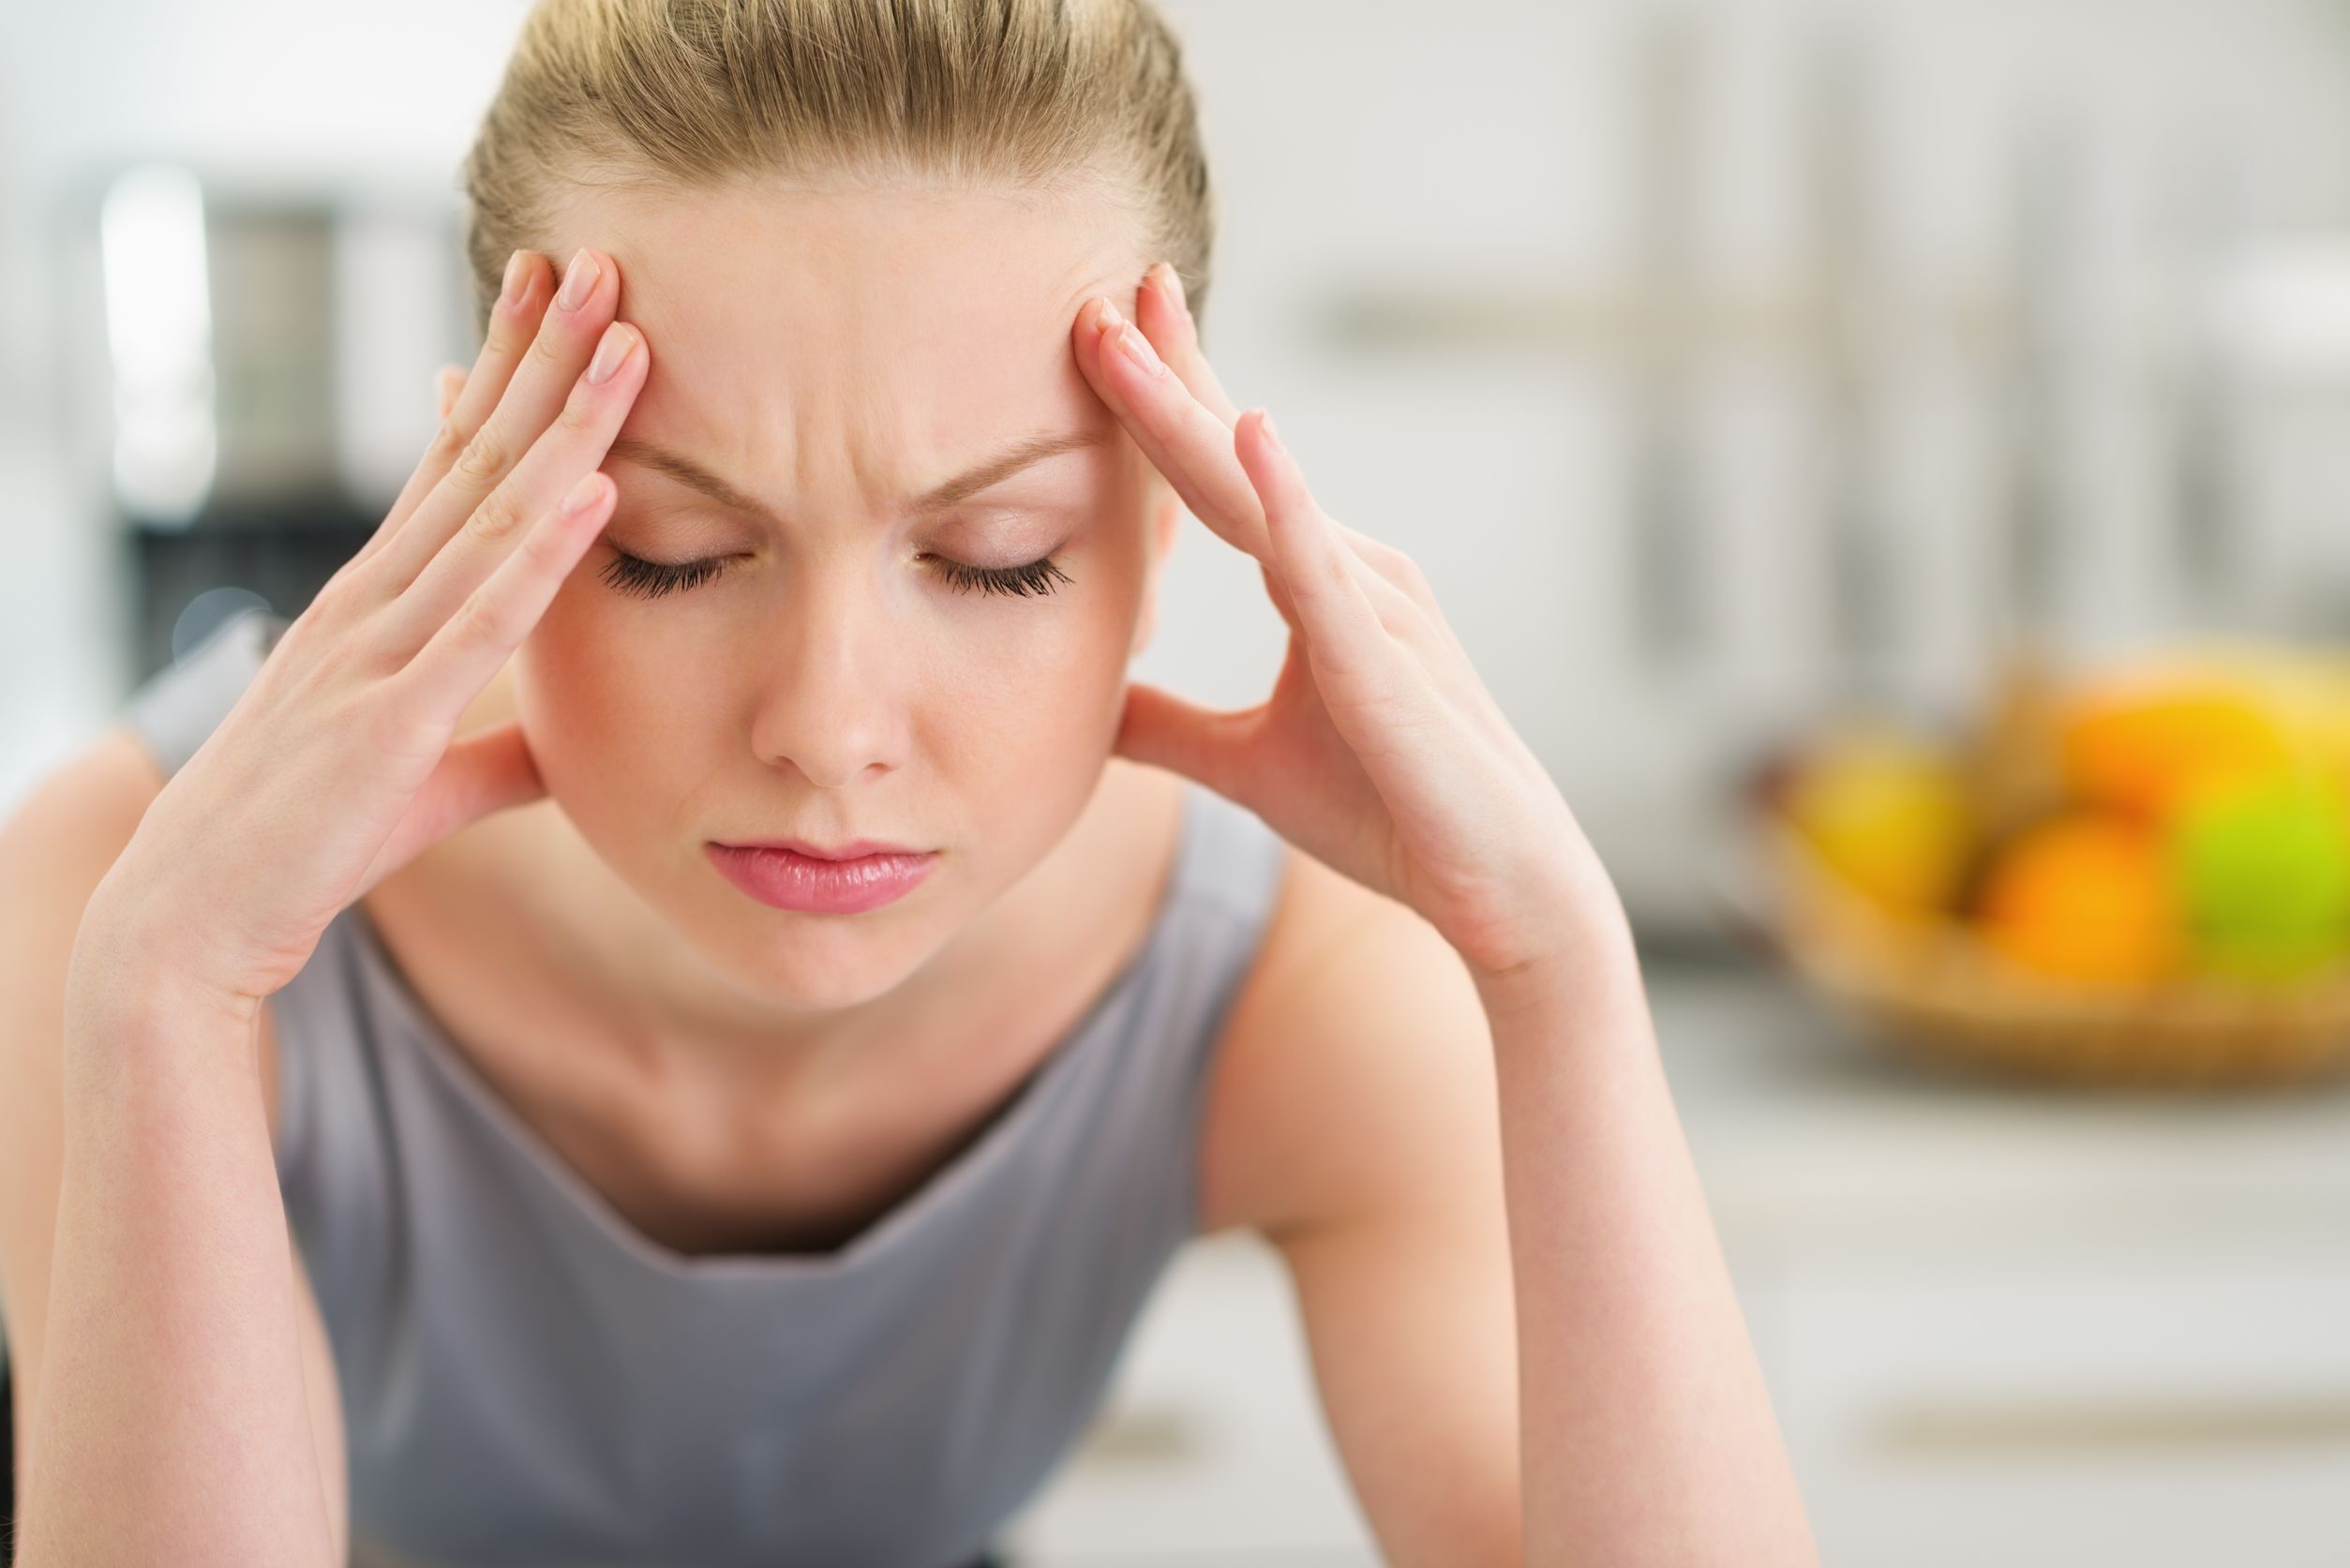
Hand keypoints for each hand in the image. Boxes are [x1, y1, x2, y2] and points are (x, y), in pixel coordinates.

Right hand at [84, 247, 649, 1017]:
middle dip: (540, 355)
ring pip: (489, 513)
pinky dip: (542, 550)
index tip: (560, 297)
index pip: (455, 463)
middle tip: (600, 258)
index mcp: (379, 603)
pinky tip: (594, 488)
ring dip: (562, 423)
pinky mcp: (390, 718)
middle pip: (475, 455)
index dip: (510, 375)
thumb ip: (501, 742)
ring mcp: (377, 650)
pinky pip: (481, 619)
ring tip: (625, 339)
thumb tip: (565, 735)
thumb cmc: (308, 842)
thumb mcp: (427, 778)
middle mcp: (375, 601)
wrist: (195, 921)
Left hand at [1072, 265, 1606, 980]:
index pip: (1221, 476)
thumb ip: (1170, 727)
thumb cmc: (1389, 816)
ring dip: (1192, 413)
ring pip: (1263, 497)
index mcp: (1318, 583)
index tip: (1103, 325)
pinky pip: (1325, 575)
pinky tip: (1254, 436)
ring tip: (1132, 333)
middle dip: (1167, 371)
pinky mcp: (1388, 666)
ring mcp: (1374, 607)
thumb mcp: (1245, 766)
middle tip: (1100, 291)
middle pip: (1234, 458)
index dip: (1164, 401)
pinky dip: (1287, 505)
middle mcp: (1350, 571)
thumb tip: (1090, 704)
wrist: (1498, 890)